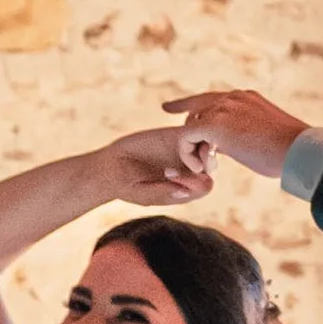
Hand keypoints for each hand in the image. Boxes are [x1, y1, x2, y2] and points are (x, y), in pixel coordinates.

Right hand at [93, 124, 214, 207]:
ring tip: (183, 145)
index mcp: (186, 189)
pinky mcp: (176, 136)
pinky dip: (192, 129)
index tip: (171, 174)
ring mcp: (184, 153)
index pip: (204, 186)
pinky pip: (194, 130)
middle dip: (204, 162)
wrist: (111, 167)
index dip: (195, 181)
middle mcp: (188, 171)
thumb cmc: (126, 187)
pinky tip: (177, 134)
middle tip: (186, 158)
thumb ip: (162, 192)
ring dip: (200, 144)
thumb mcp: (142, 194)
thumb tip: (184, 191)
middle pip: (211, 166)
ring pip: (207, 146)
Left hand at [162, 87, 312, 181]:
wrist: (298, 150)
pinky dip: (189, 154)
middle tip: (201, 160)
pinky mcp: (214, 124)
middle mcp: (231, 98)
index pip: (209, 98)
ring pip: (191, 126)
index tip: (169, 108)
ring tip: (209, 168)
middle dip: (191, 134)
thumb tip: (239, 145)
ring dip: (195, 150)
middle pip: (196, 111)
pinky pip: (186, 138)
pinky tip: (202, 168)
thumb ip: (247, 132)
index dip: (187, 104)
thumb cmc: (290, 150)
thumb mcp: (267, 134)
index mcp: (245, 97)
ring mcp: (222, 108)